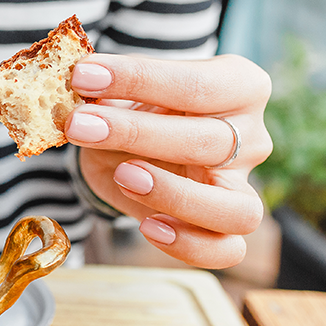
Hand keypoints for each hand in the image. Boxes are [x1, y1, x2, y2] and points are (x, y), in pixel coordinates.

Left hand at [67, 53, 272, 268]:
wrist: (126, 147)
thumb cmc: (131, 110)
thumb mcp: (120, 91)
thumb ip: (106, 90)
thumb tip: (73, 84)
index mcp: (239, 84)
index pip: (198, 83)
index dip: (139, 78)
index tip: (83, 75)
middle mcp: (252, 136)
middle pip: (209, 141)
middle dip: (136, 132)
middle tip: (79, 125)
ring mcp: (243, 184)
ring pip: (237, 208)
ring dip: (174, 195)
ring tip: (122, 176)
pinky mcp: (227, 226)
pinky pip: (227, 250)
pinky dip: (189, 245)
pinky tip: (149, 227)